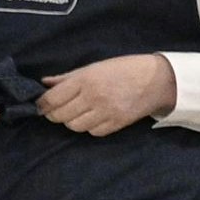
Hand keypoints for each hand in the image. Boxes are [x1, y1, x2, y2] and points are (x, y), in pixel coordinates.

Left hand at [40, 53, 176, 136]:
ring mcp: (106, 112)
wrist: (158, 79)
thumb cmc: (124, 68)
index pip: (52, 99)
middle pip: (60, 116)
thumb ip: (68, 77)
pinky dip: (89, 127)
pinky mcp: (117, 123)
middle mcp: (93, 97)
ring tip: (77, 113)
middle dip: (54, 114)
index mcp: (86, 80)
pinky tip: (93, 118)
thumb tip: (44, 83)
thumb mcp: (95, 66)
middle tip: (57, 110)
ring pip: (75, 126)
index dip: (42, 104)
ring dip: (72, 121)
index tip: (41, 105)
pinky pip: (93, 132)